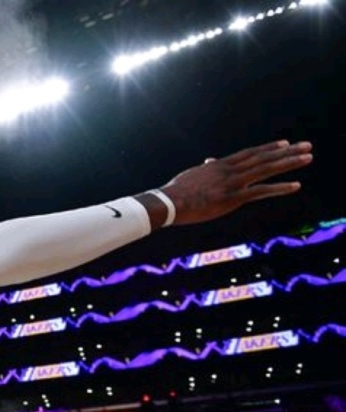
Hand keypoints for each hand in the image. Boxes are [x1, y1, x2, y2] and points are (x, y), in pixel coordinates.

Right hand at [161, 140, 311, 224]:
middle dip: (287, 151)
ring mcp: (233, 183)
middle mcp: (230, 170)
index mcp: (220, 165)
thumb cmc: (176, 192)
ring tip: (308, 157)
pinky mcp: (233, 198)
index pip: (250, 154)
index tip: (284, 143)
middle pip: (263, 157)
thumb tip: (209, 162)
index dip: (268, 148)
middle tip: (306, 145)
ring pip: (266, 169)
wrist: (169, 202)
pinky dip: (280, 188)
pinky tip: (296, 185)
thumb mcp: (192, 176)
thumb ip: (205, 169)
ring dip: (289, 162)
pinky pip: (261, 191)